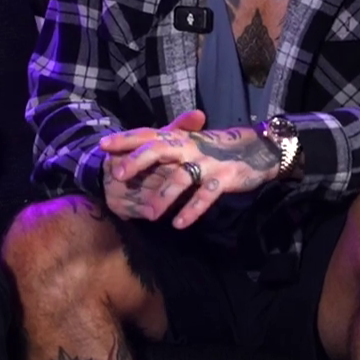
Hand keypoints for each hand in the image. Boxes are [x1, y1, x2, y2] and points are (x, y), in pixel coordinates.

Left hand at [100, 111, 282, 229]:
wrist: (257, 149)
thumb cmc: (217, 148)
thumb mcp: (190, 144)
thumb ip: (164, 148)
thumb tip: (132, 155)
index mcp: (179, 139)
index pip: (148, 135)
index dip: (125, 139)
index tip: (102, 145)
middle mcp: (190, 148)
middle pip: (159, 150)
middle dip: (137, 161)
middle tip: (117, 175)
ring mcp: (207, 163)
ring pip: (181, 177)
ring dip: (164, 196)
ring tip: (150, 215)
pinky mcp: (224, 178)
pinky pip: (205, 196)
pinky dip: (192, 210)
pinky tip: (179, 224)